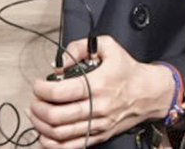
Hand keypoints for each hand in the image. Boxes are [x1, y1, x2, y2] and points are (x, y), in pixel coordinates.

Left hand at [29, 36, 173, 147]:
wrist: (149, 93)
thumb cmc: (127, 70)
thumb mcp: (108, 46)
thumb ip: (80, 47)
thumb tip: (60, 62)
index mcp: (97, 85)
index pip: (60, 92)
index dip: (41, 89)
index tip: (38, 85)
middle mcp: (97, 108)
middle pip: (56, 116)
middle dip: (38, 108)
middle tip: (35, 100)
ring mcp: (98, 125)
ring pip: (60, 134)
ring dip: (41, 125)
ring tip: (35, 114)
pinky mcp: (99, 136)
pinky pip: (71, 147)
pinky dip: (53, 144)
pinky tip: (44, 134)